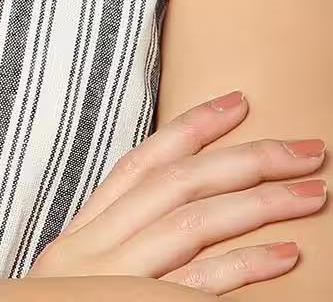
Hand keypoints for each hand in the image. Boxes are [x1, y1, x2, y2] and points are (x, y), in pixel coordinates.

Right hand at [27, 90, 326, 292]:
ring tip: (311, 192)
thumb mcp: (77, 280)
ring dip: (258, 204)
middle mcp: (92, 251)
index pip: (139, 164)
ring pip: (191, 225)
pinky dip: (244, 267)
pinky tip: (286, 255)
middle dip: (247, 160)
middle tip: (307, 150)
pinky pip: (196, 288)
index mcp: (80, 236)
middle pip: (176, 186)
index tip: (240, 103)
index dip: (191, 128)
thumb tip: (180, 212)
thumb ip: (115, 245)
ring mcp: (113, 283)